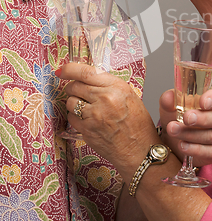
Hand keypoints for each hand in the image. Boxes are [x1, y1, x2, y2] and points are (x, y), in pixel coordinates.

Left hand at [58, 63, 159, 180]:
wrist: (139, 150)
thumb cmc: (138, 125)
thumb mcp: (129, 96)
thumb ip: (109, 85)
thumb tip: (88, 78)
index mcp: (117, 87)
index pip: (86, 72)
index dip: (69, 69)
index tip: (62, 70)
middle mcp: (105, 98)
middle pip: (75, 86)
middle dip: (72, 88)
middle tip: (77, 92)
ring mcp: (94, 115)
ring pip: (70, 101)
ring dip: (74, 103)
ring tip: (86, 108)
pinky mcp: (87, 130)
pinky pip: (71, 117)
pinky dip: (76, 117)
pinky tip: (87, 120)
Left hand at [159, 86, 211, 166]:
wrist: (173, 138)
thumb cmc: (178, 115)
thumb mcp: (171, 105)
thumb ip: (170, 99)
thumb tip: (168, 97)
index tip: (203, 101)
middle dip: (202, 118)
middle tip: (186, 118)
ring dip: (191, 133)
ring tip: (173, 130)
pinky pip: (210, 152)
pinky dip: (195, 149)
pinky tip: (183, 145)